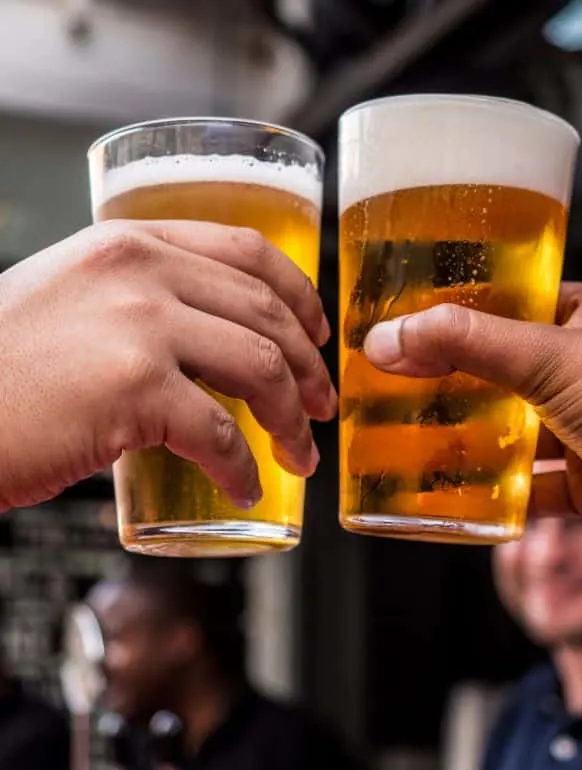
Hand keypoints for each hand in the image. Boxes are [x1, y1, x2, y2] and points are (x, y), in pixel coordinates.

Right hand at [0, 220, 336, 510]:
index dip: (300, 295)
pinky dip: (241, 468)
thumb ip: (137, 301)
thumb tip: (202, 343)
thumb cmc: (1, 362)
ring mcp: (139, 327)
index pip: (248, 251)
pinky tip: (245, 488)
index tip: (318, 334)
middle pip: (266, 315)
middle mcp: (141, 272)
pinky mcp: (130, 390)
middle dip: (309, 369)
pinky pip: (217, 434)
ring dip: (292, 421)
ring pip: (258, 370)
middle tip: (322, 407)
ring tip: (299, 455)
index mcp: (132, 243)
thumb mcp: (73, 297)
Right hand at [364, 283, 581, 550]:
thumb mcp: (550, 355)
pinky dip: (491, 495)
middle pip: (500, 375)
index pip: (506, 308)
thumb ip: (467, 344)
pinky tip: (452, 495)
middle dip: (451, 386)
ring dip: (466, 442)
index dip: (456, 317)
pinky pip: (526, 488)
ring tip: (407, 440)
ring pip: (510, 434)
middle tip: (394, 387)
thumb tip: (388, 339)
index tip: (404, 327)